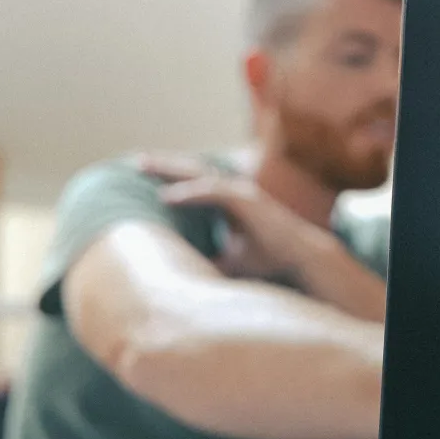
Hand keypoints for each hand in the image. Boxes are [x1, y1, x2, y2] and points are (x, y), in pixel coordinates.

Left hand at [138, 153, 334, 278]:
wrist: (301, 261)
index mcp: (231, 202)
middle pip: (193, 172)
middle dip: (165, 165)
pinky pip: (212, 192)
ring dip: (170, 170)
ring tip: (144, 166)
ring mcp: (241, 194)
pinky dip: (189, 193)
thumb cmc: (268, 262)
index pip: (195, 183)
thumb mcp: (229, 262)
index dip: (171, 177)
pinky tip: (166, 197)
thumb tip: (179, 277)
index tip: (145, 174)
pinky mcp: (247, 202)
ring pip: (199, 175)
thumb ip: (207, 260)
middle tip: (138, 161)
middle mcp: (235, 192)